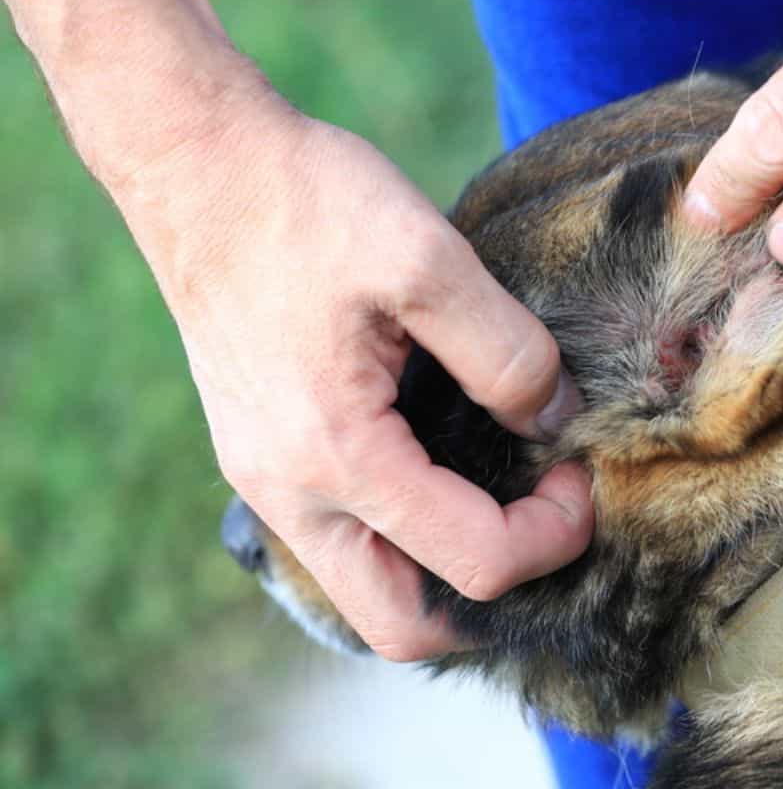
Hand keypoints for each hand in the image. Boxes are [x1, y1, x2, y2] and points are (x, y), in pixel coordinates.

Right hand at [142, 92, 591, 661]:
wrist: (195, 162)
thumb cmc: (306, 201)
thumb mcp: (430, 260)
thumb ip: (507, 354)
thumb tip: (554, 422)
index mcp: (335, 455)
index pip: (475, 562)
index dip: (555, 532)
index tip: (581, 467)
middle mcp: (287, 494)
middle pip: (403, 627)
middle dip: (496, 595)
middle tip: (549, 515)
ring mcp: (265, 482)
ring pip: (369, 592)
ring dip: (447, 571)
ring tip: (508, 497)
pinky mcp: (262, 457)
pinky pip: (345, 541)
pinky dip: (408, 535)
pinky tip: (453, 469)